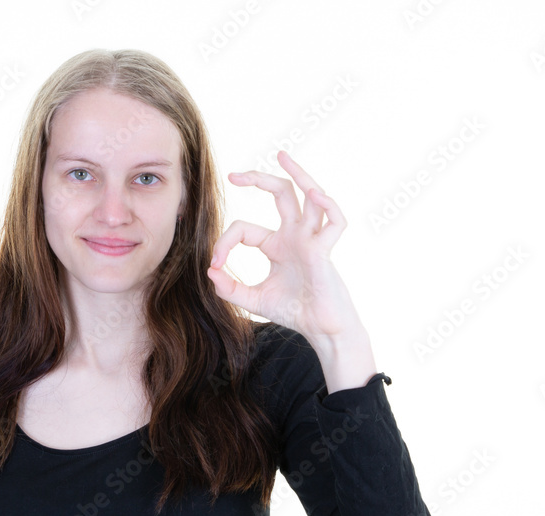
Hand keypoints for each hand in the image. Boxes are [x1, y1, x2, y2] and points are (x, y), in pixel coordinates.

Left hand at [207, 151, 363, 346]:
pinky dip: (328, 205)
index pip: (245, 228)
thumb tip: (209, 271)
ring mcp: (312, 240)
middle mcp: (295, 235)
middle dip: (259, 179)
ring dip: (299, 174)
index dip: (225, 242)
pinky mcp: (325, 251)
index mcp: (277, 244)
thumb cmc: (294, 312)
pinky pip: (334, 221)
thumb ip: (230, 288)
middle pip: (281, 193)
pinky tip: (314, 195)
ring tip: (282, 156)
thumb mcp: (254, 299)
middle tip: (235, 174)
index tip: (215, 263)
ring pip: (310, 195)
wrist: (321, 330)